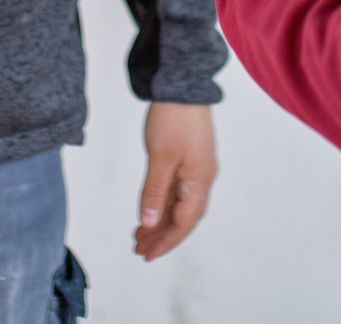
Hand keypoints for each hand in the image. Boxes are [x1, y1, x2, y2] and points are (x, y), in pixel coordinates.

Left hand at [135, 102, 215, 259]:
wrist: (182, 85)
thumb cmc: (173, 119)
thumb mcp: (160, 158)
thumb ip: (153, 192)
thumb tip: (148, 223)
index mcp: (200, 181)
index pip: (183, 223)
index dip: (165, 241)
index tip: (147, 254)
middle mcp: (201, 178)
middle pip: (182, 217)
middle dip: (161, 234)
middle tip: (139, 249)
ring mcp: (195, 168)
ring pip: (178, 204)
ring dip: (159, 220)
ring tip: (139, 234)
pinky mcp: (188, 159)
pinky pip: (175, 190)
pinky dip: (161, 202)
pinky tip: (148, 209)